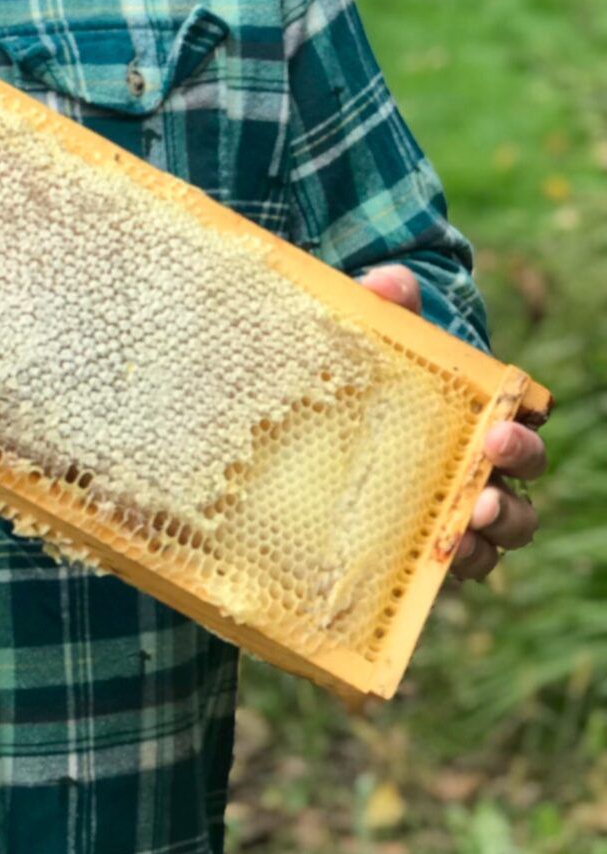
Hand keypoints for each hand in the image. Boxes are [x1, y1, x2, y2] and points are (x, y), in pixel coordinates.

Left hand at [356, 264, 545, 580]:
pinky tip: (430, 568)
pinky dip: (450, 571)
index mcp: (481, 414)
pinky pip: (453, 569)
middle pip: (525, 476)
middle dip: (517, 468)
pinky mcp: (424, 549)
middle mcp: (482, 466)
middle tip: (490, 459)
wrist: (328, 425)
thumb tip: (388, 282)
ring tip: (468, 528)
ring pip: (502, 533)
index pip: (524, 420)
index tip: (507, 418)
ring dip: (494, 533)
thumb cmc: (369, 381)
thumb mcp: (371, 341)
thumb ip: (384, 308)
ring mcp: (457, 511)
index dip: (525, 424)